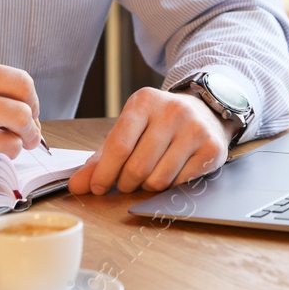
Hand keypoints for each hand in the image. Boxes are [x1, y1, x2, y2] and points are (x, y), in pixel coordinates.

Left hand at [68, 87, 229, 195]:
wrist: (205, 111)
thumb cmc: (159, 124)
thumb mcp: (130, 130)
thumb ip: (102, 158)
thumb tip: (77, 186)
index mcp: (144, 102)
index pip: (119, 145)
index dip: (104, 173)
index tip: (97, 187)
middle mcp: (172, 112)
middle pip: (137, 167)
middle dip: (126, 183)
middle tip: (126, 182)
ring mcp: (195, 129)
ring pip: (159, 179)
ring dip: (147, 187)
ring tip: (148, 176)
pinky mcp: (212, 148)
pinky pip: (180, 184)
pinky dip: (169, 187)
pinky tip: (170, 173)